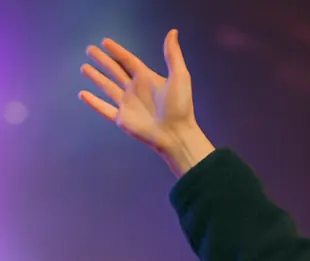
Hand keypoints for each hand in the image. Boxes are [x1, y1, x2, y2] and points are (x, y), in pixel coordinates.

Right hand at [79, 30, 213, 175]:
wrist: (176, 134)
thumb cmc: (180, 106)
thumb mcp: (180, 77)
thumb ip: (173, 55)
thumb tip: (172, 32)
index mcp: (147, 79)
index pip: (129, 61)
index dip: (117, 51)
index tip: (105, 41)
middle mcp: (135, 90)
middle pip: (115, 71)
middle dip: (102, 60)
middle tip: (89, 50)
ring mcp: (128, 105)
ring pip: (107, 87)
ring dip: (96, 77)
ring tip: (84, 67)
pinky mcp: (122, 119)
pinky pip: (104, 109)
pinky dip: (93, 102)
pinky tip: (82, 94)